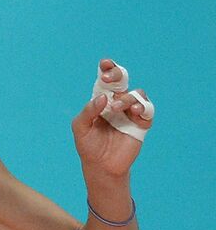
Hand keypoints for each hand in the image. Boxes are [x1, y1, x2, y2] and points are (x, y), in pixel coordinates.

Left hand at [71, 58, 151, 179]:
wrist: (101, 166)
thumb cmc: (88, 145)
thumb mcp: (80, 127)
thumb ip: (88, 111)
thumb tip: (103, 98)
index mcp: (101, 100)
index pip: (105, 81)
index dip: (107, 69)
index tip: (104, 63)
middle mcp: (116, 103)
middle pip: (122, 81)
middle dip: (118, 74)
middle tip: (110, 79)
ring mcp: (130, 113)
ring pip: (136, 94)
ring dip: (127, 98)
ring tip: (117, 108)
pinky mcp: (141, 124)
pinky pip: (148, 110)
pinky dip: (143, 108)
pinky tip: (135, 112)